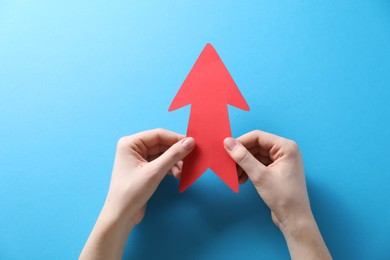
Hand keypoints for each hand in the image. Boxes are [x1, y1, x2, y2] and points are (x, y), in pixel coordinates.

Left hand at [80, 129, 194, 259]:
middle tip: (192, 158)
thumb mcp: (155, 172)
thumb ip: (173, 155)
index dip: (176, 138)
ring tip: (184, 170)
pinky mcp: (143, 169)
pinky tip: (178, 174)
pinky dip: (170, 167)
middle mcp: (133, 148)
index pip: (158, 134)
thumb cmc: (131, 192)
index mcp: (130, 143)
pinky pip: (161, 163)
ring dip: (175, 161)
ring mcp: (138, 159)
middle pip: (161, 144)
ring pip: (163, 154)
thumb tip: (190, 142)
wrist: (121, 215)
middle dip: (176, 152)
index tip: (193, 143)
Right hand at [224, 130, 330, 258]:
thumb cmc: (283, 197)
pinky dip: (249, 170)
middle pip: (256, 145)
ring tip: (236, 176)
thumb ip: (243, 157)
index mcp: (286, 147)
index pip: (258, 136)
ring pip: (256, 155)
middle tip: (229, 165)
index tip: (226, 149)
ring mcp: (281, 161)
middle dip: (241, 155)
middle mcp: (285, 151)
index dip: (241, 142)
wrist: (294, 219)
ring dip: (244, 164)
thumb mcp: (260, 176)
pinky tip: (242, 179)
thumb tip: (228, 142)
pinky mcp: (277, 170)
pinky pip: (259, 164)